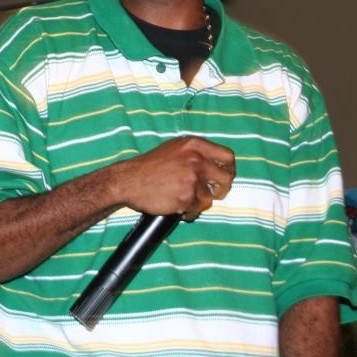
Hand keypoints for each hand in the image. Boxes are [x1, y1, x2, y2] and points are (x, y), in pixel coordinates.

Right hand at [114, 136, 234, 220]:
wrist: (128, 180)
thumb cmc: (149, 166)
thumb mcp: (174, 148)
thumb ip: (196, 153)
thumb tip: (217, 164)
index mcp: (194, 145)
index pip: (228, 156)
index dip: (228, 169)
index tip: (222, 176)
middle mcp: (196, 159)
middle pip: (226, 178)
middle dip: (220, 189)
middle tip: (210, 192)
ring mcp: (191, 178)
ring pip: (211, 197)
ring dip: (200, 202)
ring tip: (185, 199)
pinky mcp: (186, 197)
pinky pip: (198, 209)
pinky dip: (189, 211)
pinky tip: (178, 206)